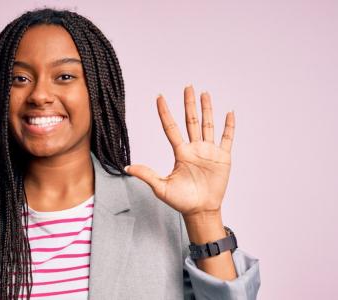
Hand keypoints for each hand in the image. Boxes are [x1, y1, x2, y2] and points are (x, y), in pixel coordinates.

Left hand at [124, 85, 234, 217]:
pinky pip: (226, 138)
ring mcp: (209, 151)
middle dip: (189, 104)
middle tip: (188, 86)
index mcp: (180, 153)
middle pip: (191, 121)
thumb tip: (127, 167)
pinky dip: (229, 126)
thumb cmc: (181, 201)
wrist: (200, 211)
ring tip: (205, 93)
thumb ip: (147, 175)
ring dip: (207, 109)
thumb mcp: (161, 187)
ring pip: (208, 125)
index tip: (159, 97)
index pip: (171, 128)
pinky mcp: (222, 158)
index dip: (165, 112)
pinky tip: (229, 113)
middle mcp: (194, 148)